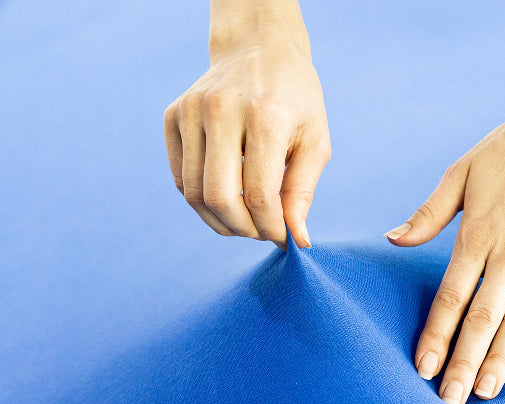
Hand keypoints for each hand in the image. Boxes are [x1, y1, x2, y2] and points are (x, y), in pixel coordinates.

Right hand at [163, 33, 330, 248]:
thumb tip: (297, 238)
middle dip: (242, 229)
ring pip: (193, 193)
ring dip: (219, 220)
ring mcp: (191, 111)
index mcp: (265, 116)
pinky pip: (180, 177)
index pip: (259, 195)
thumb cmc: (295, 99)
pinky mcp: (173, 115)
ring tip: (244, 221)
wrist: (260, 47)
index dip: (270, 227)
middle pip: (219, 197)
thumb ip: (303, 192)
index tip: (282, 237)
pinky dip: (200, 199)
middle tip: (260, 232)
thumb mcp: (314, 141)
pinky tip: (225, 195)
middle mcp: (222, 110)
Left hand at [386, 99, 504, 403]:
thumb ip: (428, 213)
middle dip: (465, 361)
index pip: (452, 296)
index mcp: (479, 232)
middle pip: (484, 317)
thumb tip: (392, 240)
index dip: (437, 335)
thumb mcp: (461, 173)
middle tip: (452, 400)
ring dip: (503, 357)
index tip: (423, 368)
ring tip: (487, 391)